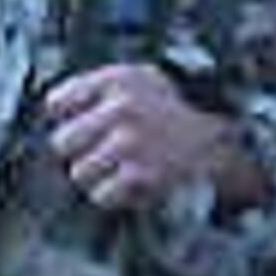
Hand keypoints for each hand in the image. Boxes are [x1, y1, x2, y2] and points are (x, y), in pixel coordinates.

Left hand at [42, 62, 261, 215]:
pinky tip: (133, 183)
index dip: (68, 117)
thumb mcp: (138, 79)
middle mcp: (121, 108)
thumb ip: (94, 90)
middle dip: (80, 150)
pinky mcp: (141, 176)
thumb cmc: (174, 109)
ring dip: (96, 176)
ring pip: (79, 173)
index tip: (86, 122)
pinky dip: (115, 195)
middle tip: (104, 151)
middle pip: (61, 143)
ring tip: (120, 168)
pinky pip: (102, 195)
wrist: (224, 137)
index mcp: (117, 80)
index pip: (57, 104)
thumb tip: (51, 109)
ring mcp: (130, 143)